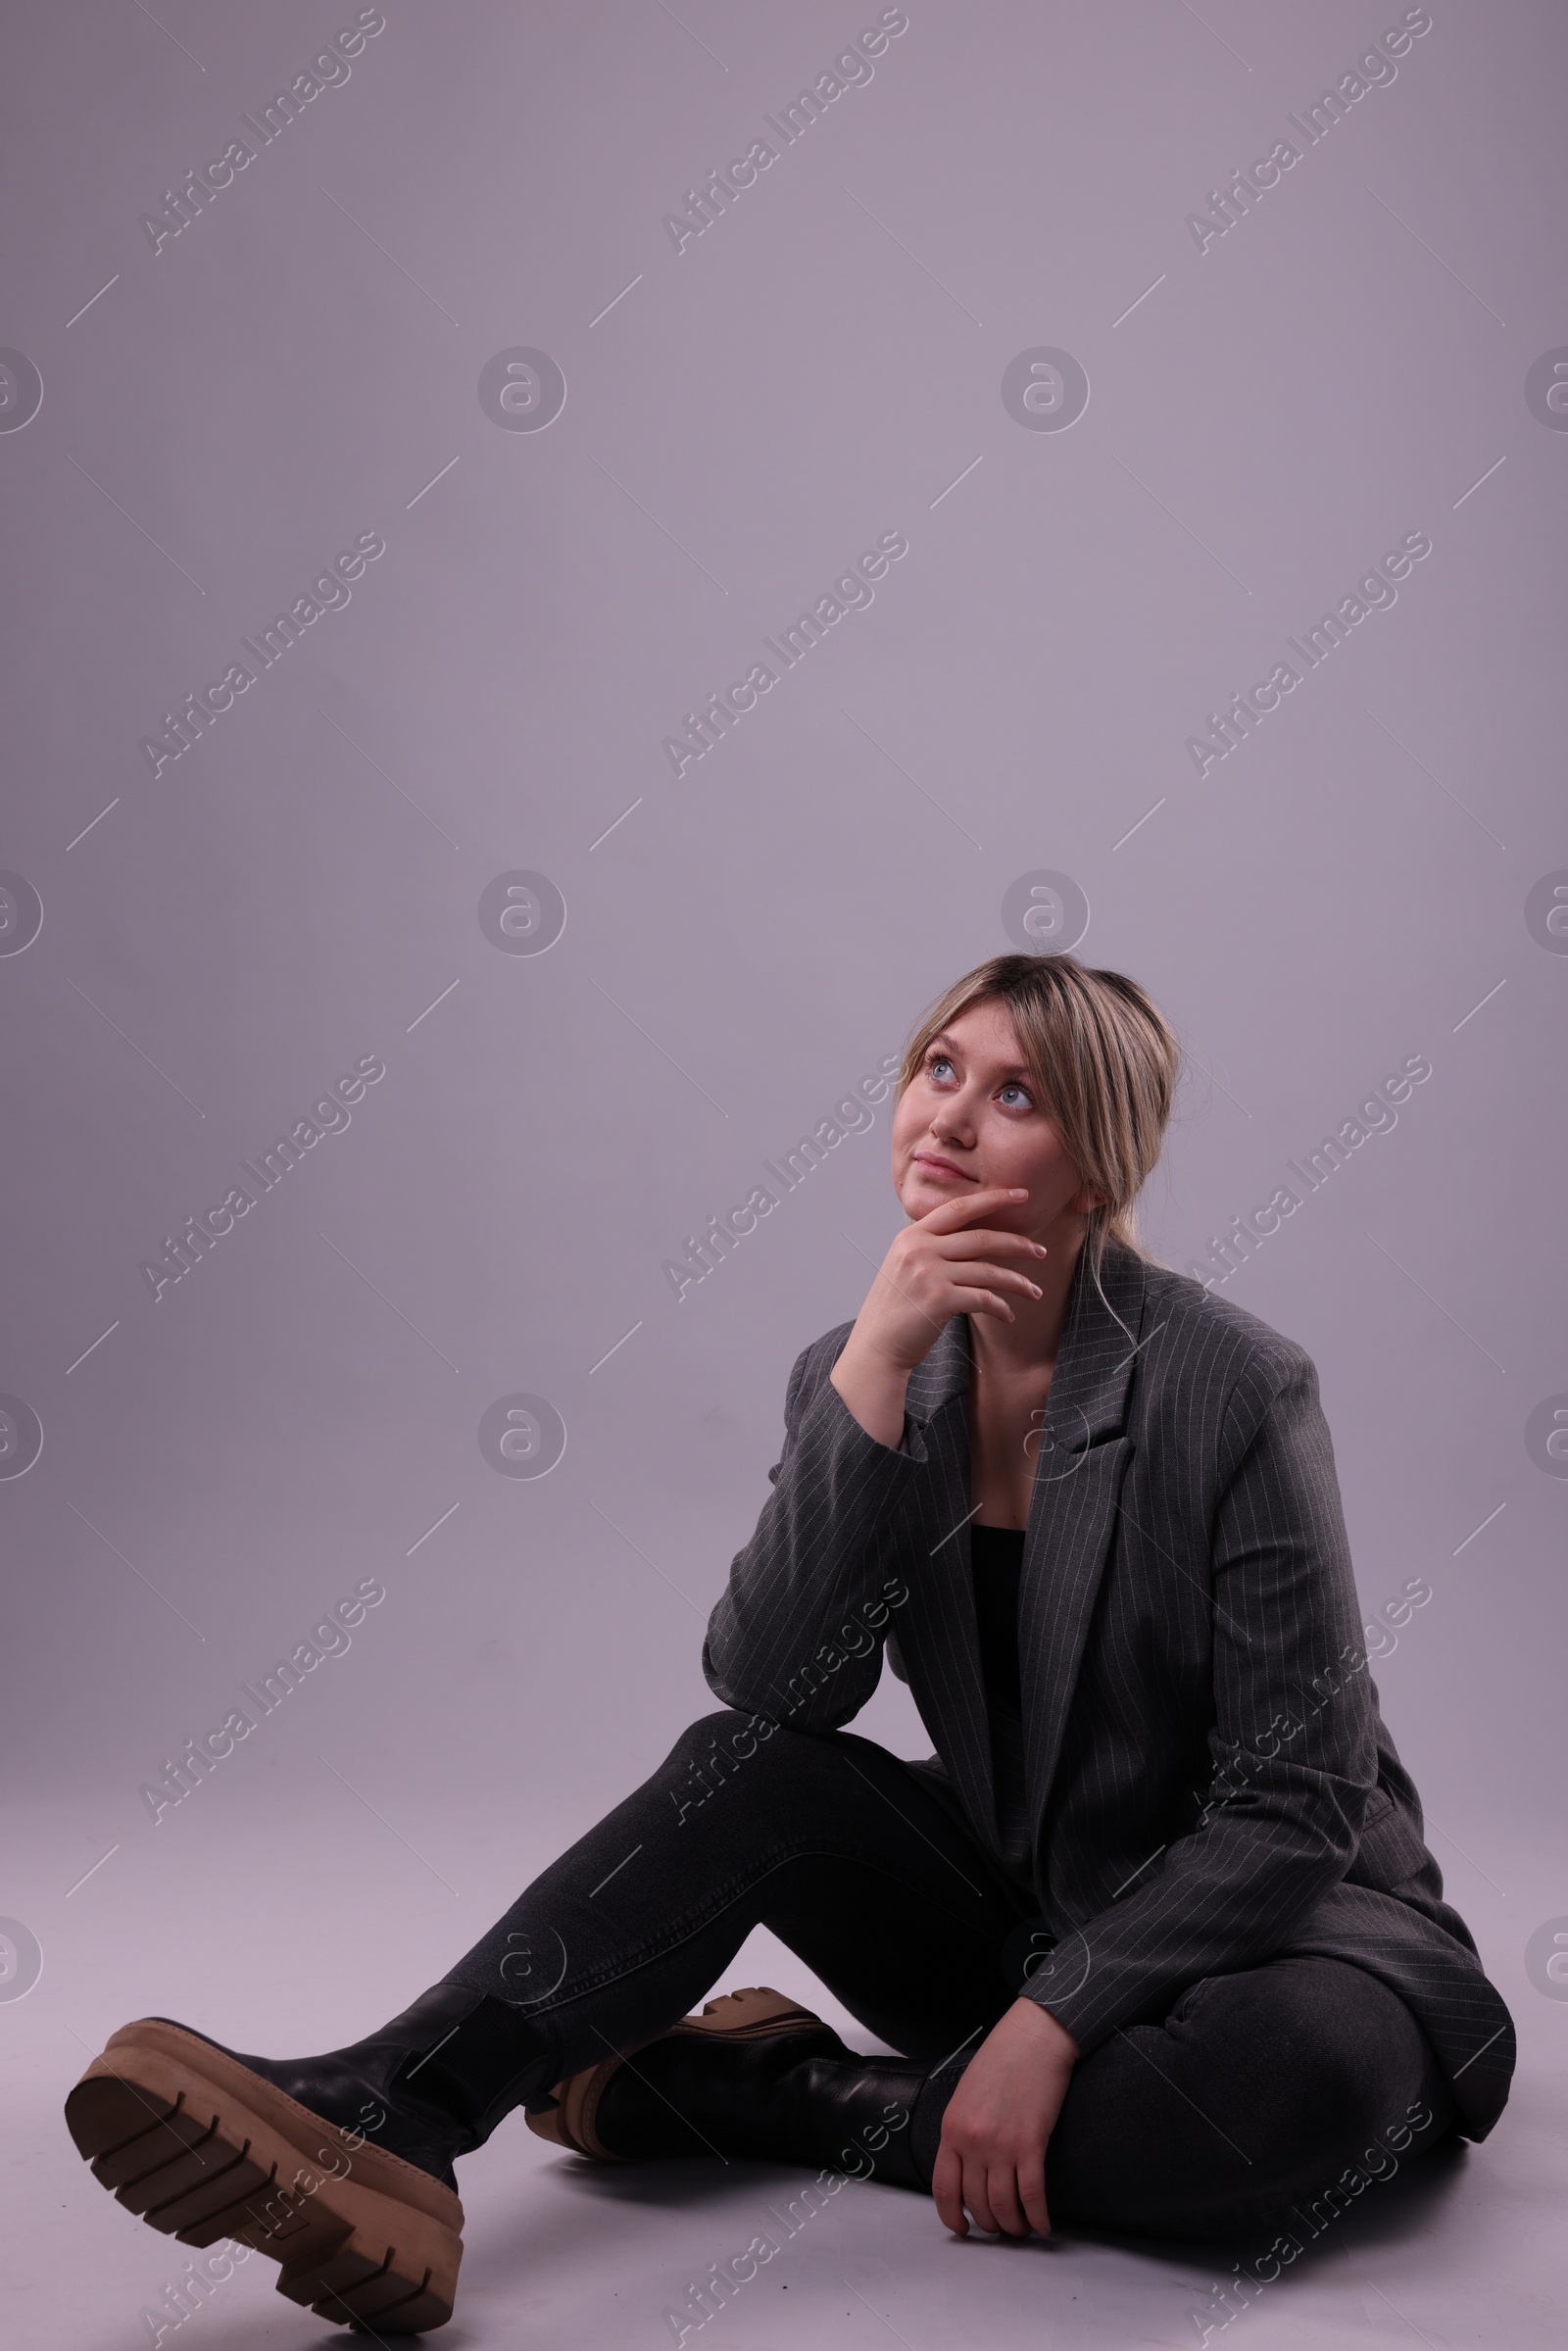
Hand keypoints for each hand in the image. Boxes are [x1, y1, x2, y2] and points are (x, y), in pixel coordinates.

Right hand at [831, 1189, 1046, 1445]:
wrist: (876, 1347)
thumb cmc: (896, 1310)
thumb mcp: (906, 1267)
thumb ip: (933, 1248)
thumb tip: (976, 1240)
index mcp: (912, 1236)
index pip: (958, 1208)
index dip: (993, 1198)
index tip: (1021, 1194)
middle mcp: (919, 1249)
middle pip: (981, 1237)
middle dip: (1017, 1243)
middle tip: (1041, 1251)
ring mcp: (929, 1273)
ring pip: (988, 1271)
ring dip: (1017, 1282)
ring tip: (1035, 1292)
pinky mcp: (939, 1300)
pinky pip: (984, 1299)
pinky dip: (1001, 1308)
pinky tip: (1009, 1316)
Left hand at [931, 1998, 1078, 2238]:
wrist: (1032, 2039)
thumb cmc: (1001, 2061)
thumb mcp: (966, 2095)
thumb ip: (962, 2131)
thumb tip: (967, 2168)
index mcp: (952, 2128)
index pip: (944, 2188)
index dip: (952, 2216)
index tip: (961, 2228)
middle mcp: (973, 2141)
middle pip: (976, 2202)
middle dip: (989, 2223)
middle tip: (999, 2228)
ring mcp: (1002, 2145)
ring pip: (1003, 2205)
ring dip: (1013, 2226)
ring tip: (1021, 2230)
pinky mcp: (1032, 2144)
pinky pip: (1032, 2195)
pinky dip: (1038, 2217)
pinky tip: (1043, 2225)